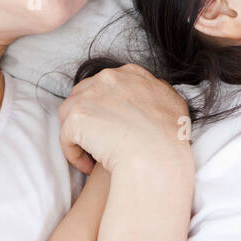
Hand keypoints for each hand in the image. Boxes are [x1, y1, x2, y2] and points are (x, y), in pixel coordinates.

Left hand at [56, 64, 191, 176]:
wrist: (157, 156)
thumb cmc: (170, 137)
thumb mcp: (174, 103)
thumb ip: (159, 93)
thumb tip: (154, 94)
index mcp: (130, 73)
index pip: (107, 85)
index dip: (107, 107)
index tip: (114, 126)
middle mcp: (107, 78)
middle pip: (84, 96)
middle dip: (89, 119)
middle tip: (101, 141)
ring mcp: (89, 96)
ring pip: (71, 115)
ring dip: (80, 135)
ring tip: (94, 155)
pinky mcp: (76, 118)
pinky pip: (67, 138)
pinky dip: (75, 154)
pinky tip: (89, 166)